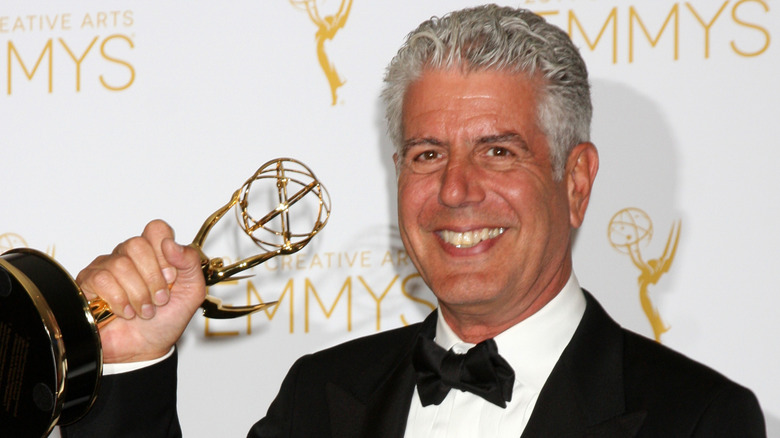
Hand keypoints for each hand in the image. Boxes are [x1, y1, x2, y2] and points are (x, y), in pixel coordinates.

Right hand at [76, 220, 205, 362]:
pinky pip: (102, 280)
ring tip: (144, 311)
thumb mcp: (192, 292)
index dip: (165, 252)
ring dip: (138, 294)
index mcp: (156, 253)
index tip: (171, 276)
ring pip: (120, 264)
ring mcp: (107, 267)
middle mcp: (130, 256)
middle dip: (152, 278)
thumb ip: (190, 262)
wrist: (146, 349)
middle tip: (159, 298)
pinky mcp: (89, 282)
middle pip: (137, 244)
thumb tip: (171, 243)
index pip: (156, 229)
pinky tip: (125, 312)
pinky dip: (119, 301)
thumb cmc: (166, 320)